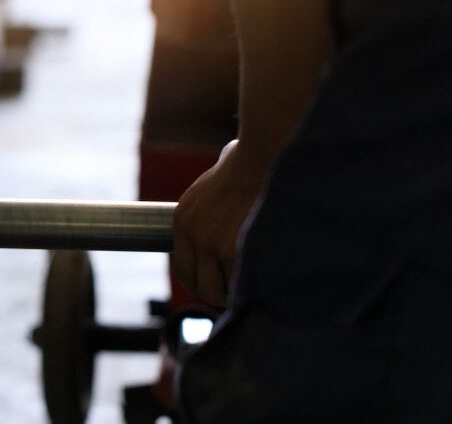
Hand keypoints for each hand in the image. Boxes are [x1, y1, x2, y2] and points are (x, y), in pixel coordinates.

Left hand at [172, 140, 268, 307]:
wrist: (264, 155)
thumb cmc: (250, 159)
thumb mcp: (216, 181)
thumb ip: (216, 201)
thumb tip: (229, 183)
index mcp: (183, 218)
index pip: (183, 268)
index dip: (202, 282)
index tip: (219, 285)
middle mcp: (192, 234)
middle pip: (199, 286)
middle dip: (220, 294)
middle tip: (241, 294)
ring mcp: (212, 245)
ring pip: (220, 291)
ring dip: (238, 294)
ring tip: (257, 289)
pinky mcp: (233, 252)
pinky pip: (241, 286)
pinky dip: (254, 289)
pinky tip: (268, 282)